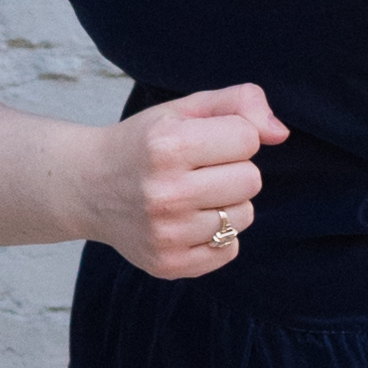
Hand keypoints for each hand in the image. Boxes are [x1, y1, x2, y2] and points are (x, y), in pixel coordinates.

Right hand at [91, 82, 285, 283]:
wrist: (87, 187)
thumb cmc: (143, 143)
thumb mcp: (184, 109)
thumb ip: (239, 103)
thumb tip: (280, 133)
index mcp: (167, 146)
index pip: (248, 139)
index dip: (232, 136)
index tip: (204, 142)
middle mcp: (165, 193)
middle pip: (251, 180)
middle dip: (232, 170)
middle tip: (198, 170)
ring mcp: (166, 233)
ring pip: (244, 216)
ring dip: (227, 204)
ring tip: (192, 195)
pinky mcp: (169, 264)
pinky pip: (229, 250)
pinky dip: (217, 236)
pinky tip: (188, 221)